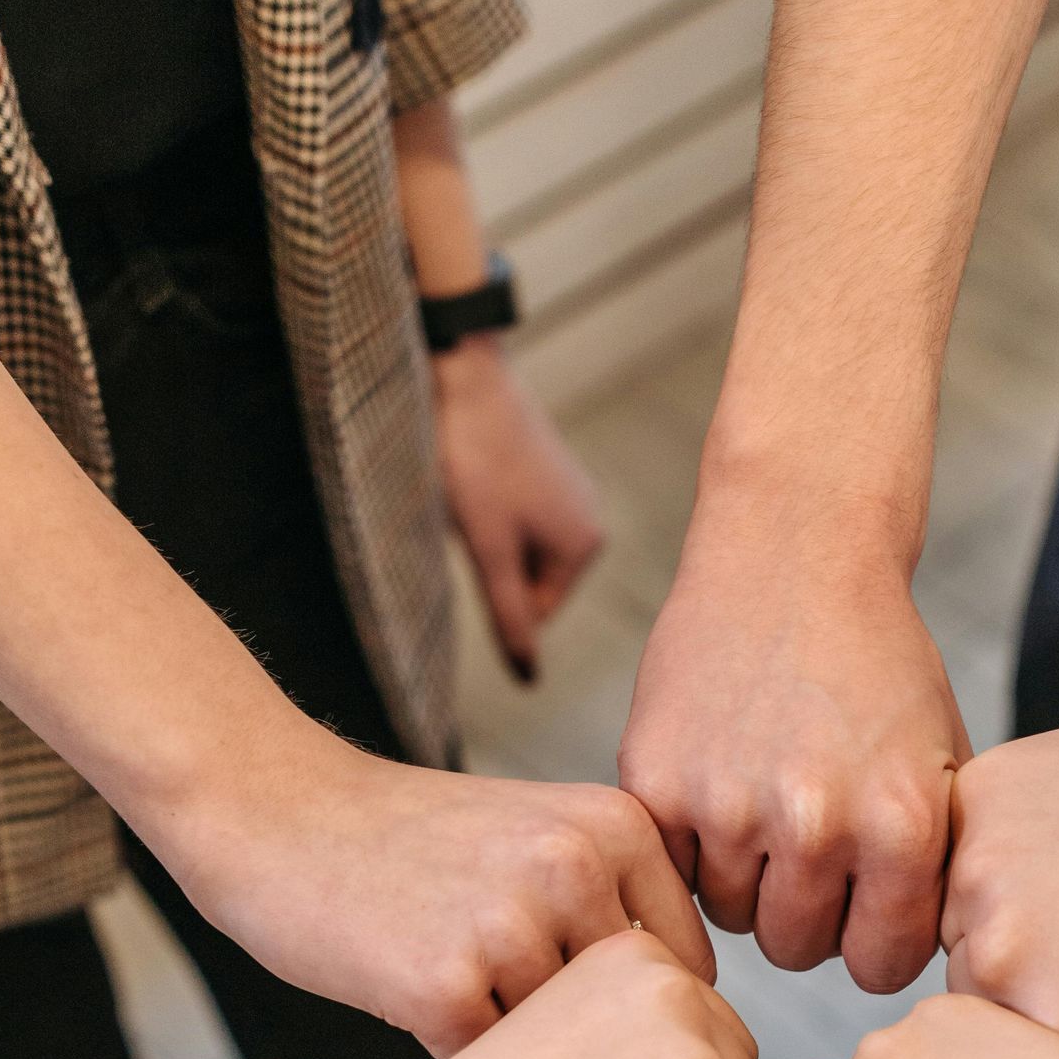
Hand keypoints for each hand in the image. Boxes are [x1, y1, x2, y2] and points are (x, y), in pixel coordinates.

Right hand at [176, 729, 714, 1057]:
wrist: (275, 814)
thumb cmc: (413, 842)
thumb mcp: (541, 834)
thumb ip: (621, 903)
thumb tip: (698, 1023)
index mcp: (619, 827)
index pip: (683, 971)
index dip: (638, 1017)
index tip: (586, 1021)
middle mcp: (577, 867)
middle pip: (627, 1019)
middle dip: (585, 1049)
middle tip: (524, 1035)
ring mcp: (510, 924)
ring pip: (560, 1050)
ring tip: (466, 1011)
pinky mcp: (443, 982)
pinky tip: (419, 1012)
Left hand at [435, 341, 603, 680]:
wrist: (466, 377)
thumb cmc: (474, 465)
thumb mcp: (488, 552)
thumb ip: (510, 618)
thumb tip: (530, 680)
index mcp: (584, 548)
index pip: (535, 612)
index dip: (494, 589)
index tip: (476, 541)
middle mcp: (591, 522)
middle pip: (528, 579)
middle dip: (493, 560)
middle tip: (472, 511)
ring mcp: (574, 492)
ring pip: (517, 546)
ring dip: (488, 533)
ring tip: (473, 489)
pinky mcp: (551, 469)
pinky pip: (516, 513)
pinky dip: (490, 505)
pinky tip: (476, 471)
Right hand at [622, 502, 969, 991]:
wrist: (793, 556)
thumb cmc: (877, 664)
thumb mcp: (943, 761)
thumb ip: (933, 868)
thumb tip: (913, 961)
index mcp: (902, 823)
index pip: (882, 964)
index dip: (874, 939)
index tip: (867, 905)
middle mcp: (817, 823)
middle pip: (799, 949)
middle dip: (808, 912)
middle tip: (811, 844)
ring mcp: (729, 805)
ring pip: (734, 918)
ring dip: (749, 879)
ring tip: (766, 803)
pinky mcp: (656, 785)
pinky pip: (675, 873)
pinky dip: (695, 846)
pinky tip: (721, 785)